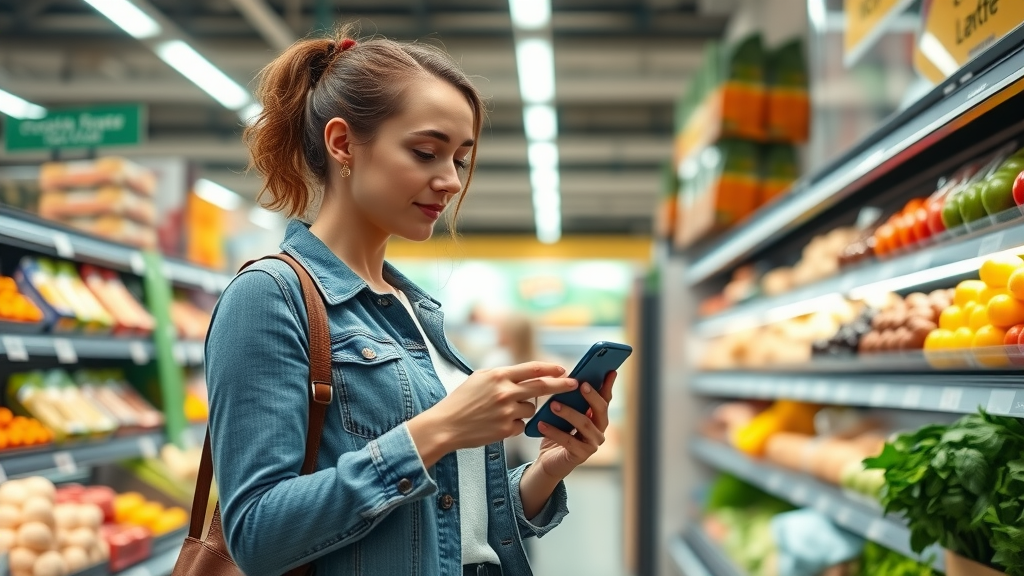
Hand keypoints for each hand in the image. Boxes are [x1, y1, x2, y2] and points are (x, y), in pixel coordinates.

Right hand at [408, 362, 577, 466]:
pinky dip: (514, 424)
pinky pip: (522, 425)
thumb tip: (527, 374)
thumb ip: (503, 374)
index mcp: (498, 375)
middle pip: (542, 387)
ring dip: (524, 409)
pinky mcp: (507, 429)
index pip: (532, 368)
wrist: (445, 426)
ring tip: (500, 411)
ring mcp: (507, 411)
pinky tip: (497, 424)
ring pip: (531, 408)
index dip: (550, 368)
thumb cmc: (461, 400)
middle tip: (574, 384)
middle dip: (561, 385)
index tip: (564, 369)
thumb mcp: (479, 378)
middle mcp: (505, 391)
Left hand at [532, 370, 615, 480]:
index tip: (610, 371)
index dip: (608, 385)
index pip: (605, 398)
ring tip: (553, 405)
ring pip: (584, 424)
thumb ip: (570, 399)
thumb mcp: (564, 413)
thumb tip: (568, 378)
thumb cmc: (557, 432)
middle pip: (601, 410)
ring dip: (569, 413)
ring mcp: (592, 444)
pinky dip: (554, 432)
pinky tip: (541, 424)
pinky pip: (569, 441)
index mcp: (597, 417)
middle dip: (592, 396)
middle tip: (581, 384)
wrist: (548, 460)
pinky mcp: (581, 455)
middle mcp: (599, 429)